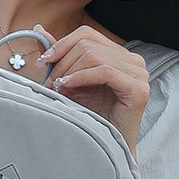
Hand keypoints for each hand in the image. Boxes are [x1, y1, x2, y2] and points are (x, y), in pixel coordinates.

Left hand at [44, 28, 150, 151]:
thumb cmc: (91, 117)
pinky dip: (82, 77)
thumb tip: (40, 30)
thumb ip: (60, 57)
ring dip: (69, 70)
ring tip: (58, 87)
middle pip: (88, 44)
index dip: (62, 44)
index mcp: (119, 55)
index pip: (87, 34)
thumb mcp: (71, 81)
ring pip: (94, 56)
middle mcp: (133, 60)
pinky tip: (68, 86)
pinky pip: (105, 72)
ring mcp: (139, 73)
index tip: (43, 61)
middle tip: (50, 81)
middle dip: (63, 61)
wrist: (106, 148)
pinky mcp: (138, 89)